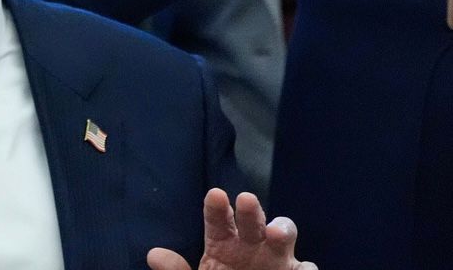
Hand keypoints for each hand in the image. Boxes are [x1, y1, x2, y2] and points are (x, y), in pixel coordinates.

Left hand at [147, 188, 317, 269]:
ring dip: (282, 229)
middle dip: (250, 210)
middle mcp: (251, 244)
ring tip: (276, 232)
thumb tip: (153, 254)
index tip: (215, 195)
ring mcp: (276, 259)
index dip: (216, 207)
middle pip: (252, 221)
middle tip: (246, 200)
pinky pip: (305, 268)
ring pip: (283, 235)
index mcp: (222, 244)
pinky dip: (305, 268)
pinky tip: (301, 269)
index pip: (217, 220)